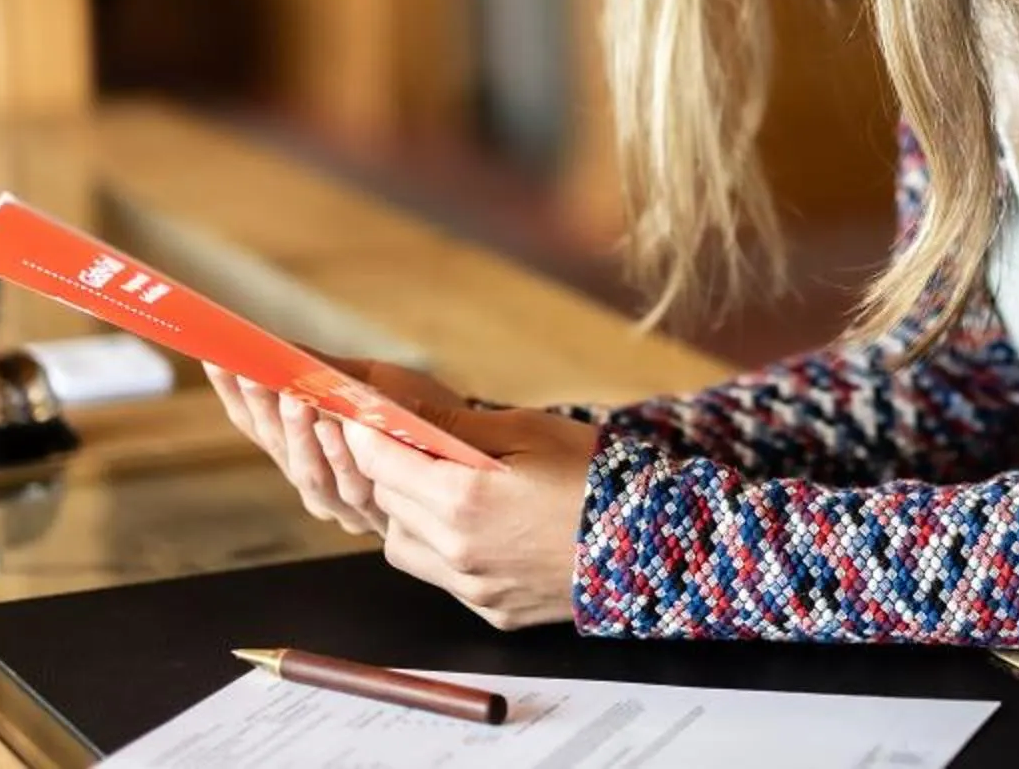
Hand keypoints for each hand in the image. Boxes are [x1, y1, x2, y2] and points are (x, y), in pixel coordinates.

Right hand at [204, 355, 470, 537]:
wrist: (476, 451)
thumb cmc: (418, 413)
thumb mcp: (371, 382)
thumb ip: (325, 371)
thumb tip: (276, 344)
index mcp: (304, 446)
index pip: (255, 423)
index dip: (234, 394)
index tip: (217, 361)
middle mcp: (315, 479)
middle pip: (277, 448)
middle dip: (264, 409)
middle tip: (253, 373)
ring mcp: (342, 501)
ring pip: (308, 472)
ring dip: (301, 435)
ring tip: (296, 399)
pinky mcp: (378, 512)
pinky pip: (353, 486)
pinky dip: (343, 457)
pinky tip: (341, 430)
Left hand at [344, 406, 599, 630]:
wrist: (652, 545)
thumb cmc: (594, 478)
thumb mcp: (528, 430)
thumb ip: (456, 424)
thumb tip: (398, 408)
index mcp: (463, 499)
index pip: (380, 462)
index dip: (367, 432)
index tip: (366, 415)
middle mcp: (457, 551)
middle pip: (388, 502)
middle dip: (392, 468)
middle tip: (417, 443)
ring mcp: (473, 587)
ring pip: (403, 545)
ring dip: (410, 513)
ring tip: (448, 489)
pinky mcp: (491, 610)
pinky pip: (441, 576)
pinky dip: (442, 548)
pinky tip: (479, 526)